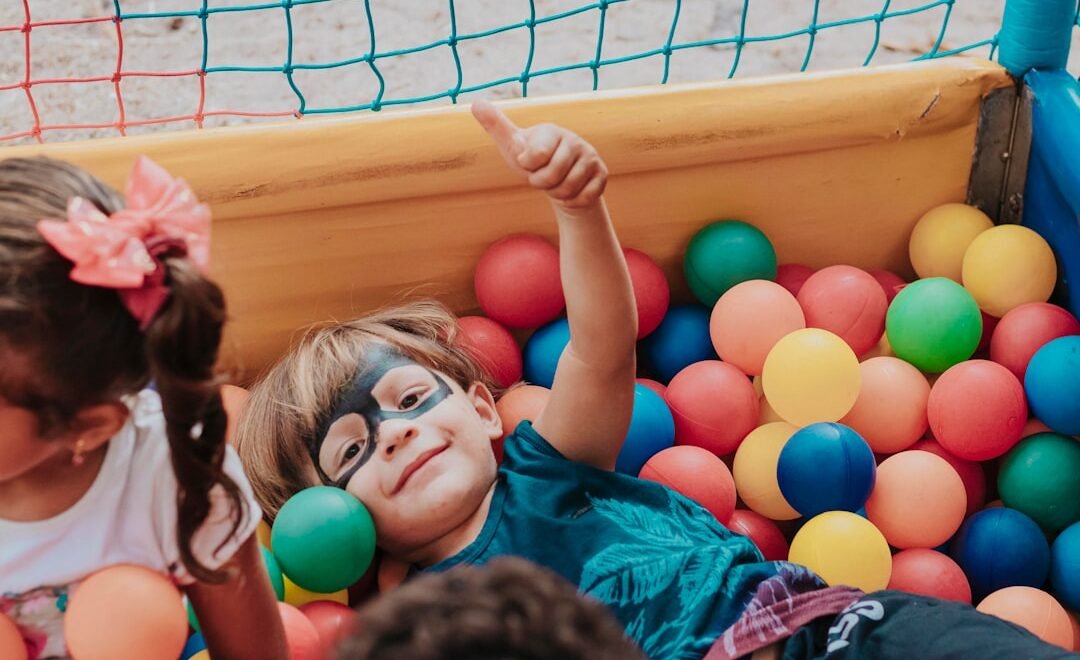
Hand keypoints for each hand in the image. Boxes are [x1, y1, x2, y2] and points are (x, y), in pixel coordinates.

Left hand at [472, 100, 607, 208]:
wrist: (561, 180)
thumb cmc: (533, 161)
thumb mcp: (512, 147)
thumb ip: (496, 126)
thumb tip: (476, 103)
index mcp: (551, 130)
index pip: (535, 157)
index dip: (528, 167)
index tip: (529, 161)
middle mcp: (574, 139)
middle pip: (550, 176)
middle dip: (541, 183)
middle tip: (542, 176)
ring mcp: (590, 156)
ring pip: (567, 189)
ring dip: (556, 193)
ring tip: (556, 182)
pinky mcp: (602, 174)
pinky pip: (584, 197)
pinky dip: (573, 201)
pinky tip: (571, 191)